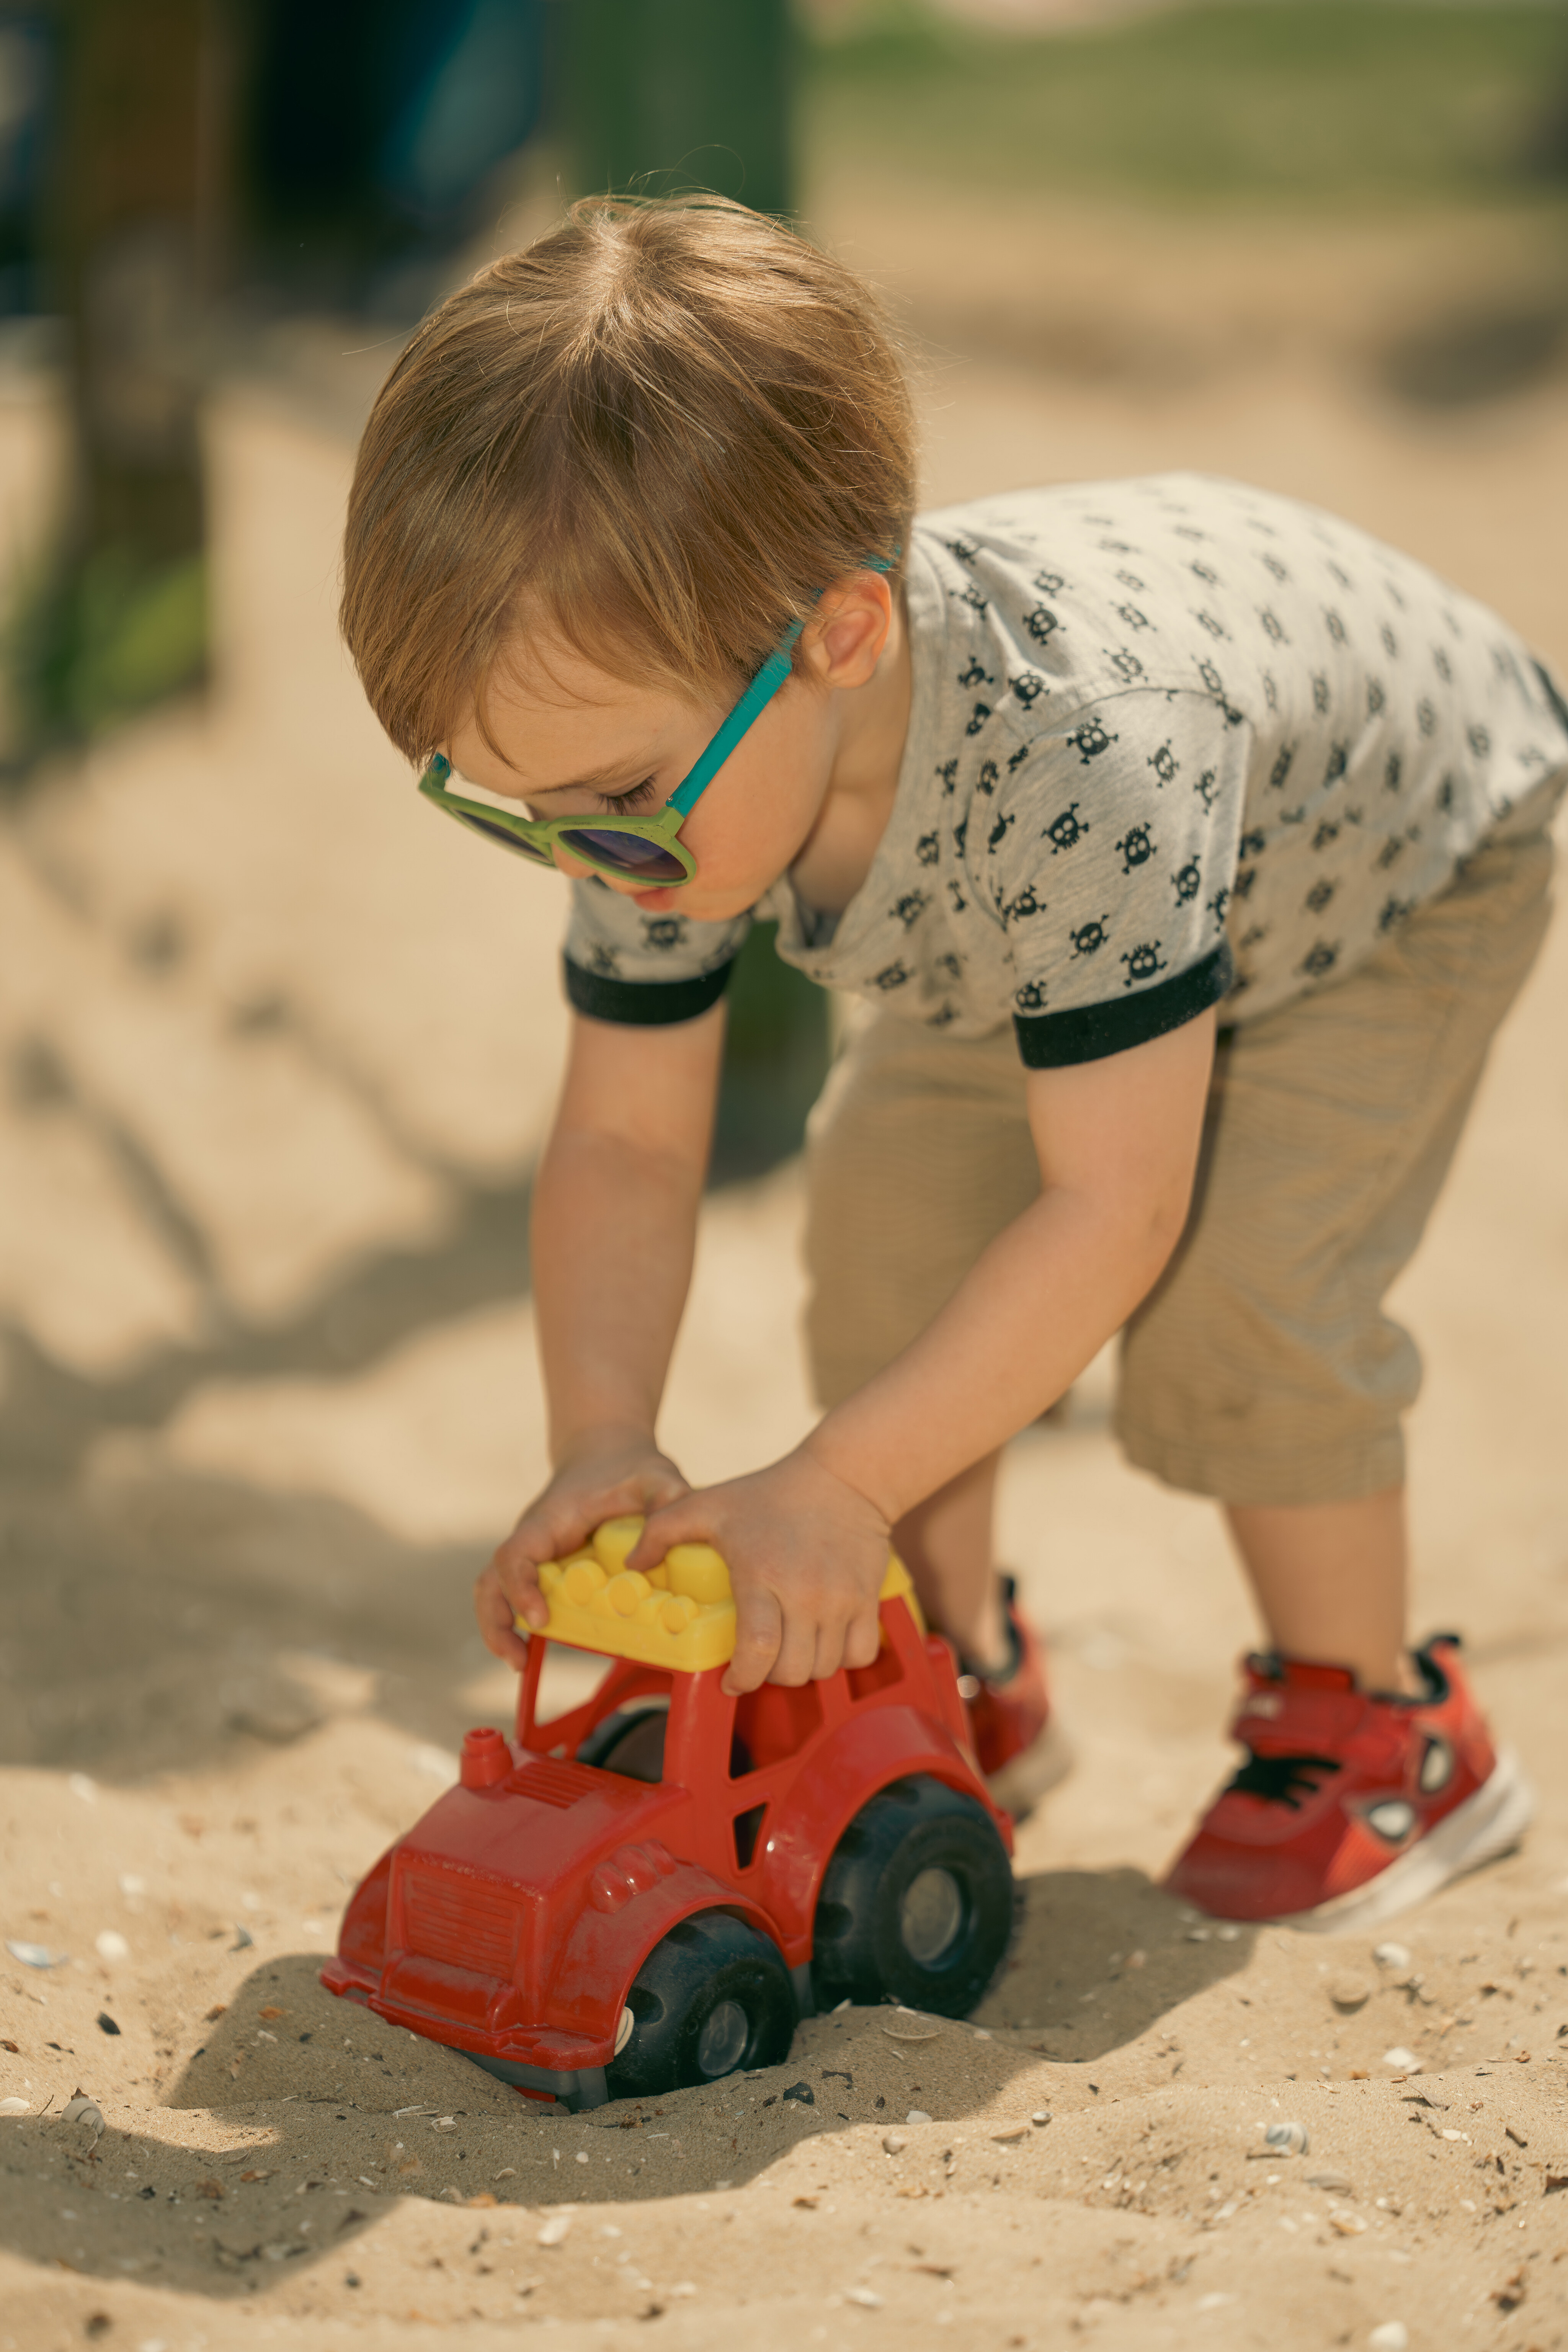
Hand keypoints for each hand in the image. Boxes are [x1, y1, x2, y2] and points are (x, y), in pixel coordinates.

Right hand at [475, 1428, 689, 1667]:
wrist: (606, 1450)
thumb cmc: (630, 1465)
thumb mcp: (658, 1477)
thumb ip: (667, 1503)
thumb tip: (642, 1560)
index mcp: (550, 1520)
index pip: (515, 1554)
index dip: (520, 1588)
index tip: (540, 1617)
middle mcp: (533, 1537)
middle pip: (491, 1580)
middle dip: (496, 1621)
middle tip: (518, 1660)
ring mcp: (534, 1552)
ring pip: (493, 1589)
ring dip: (499, 1626)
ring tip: (519, 1663)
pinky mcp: (543, 1563)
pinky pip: (515, 1592)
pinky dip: (517, 1619)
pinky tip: (536, 1646)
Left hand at [629, 1447, 890, 1695]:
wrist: (844, 1477)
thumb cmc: (769, 1493)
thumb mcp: (708, 1503)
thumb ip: (661, 1530)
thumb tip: (633, 1562)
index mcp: (763, 1575)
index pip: (757, 1649)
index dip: (742, 1678)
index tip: (730, 1680)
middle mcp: (806, 1594)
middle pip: (791, 1670)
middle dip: (768, 1676)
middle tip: (757, 1659)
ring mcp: (842, 1600)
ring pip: (824, 1668)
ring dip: (802, 1668)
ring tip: (787, 1648)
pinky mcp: (868, 1599)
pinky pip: (860, 1654)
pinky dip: (841, 1659)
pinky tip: (822, 1641)